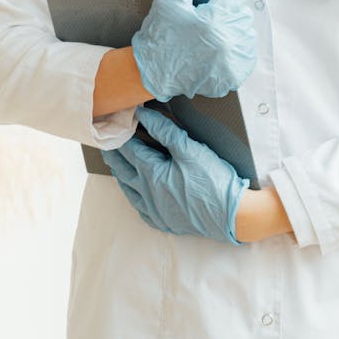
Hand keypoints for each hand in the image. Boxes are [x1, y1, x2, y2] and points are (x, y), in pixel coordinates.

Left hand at [102, 106, 248, 244]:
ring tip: (116, 165)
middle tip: (106, 143)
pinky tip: (136, 194)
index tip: (114, 124)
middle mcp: (148, 195)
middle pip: (124, 171)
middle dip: (114, 155)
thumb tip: (143, 116)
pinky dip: (135, 197)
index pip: (130, 150)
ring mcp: (156, 212)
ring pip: (129, 192)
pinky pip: (141, 210)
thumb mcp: (190, 149)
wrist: (233, 215)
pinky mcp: (165, 223)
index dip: (121, 135)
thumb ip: (165, 131)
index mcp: (152, 175)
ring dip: (121, 176)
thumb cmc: (213, 180)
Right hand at [132, 0, 256, 101]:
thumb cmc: (160, 36)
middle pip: (242, 17)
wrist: (152, 72)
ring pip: (247, 37)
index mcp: (213, 21)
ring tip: (211, 38)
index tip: (207, 8)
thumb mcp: (170, 0)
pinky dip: (236, 54)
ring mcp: (229, 62)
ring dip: (233, 34)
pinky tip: (219, 52)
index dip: (219, 1)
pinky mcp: (230, 77)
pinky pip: (247, 59)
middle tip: (205, 24)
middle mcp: (225, 42)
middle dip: (226, 16)